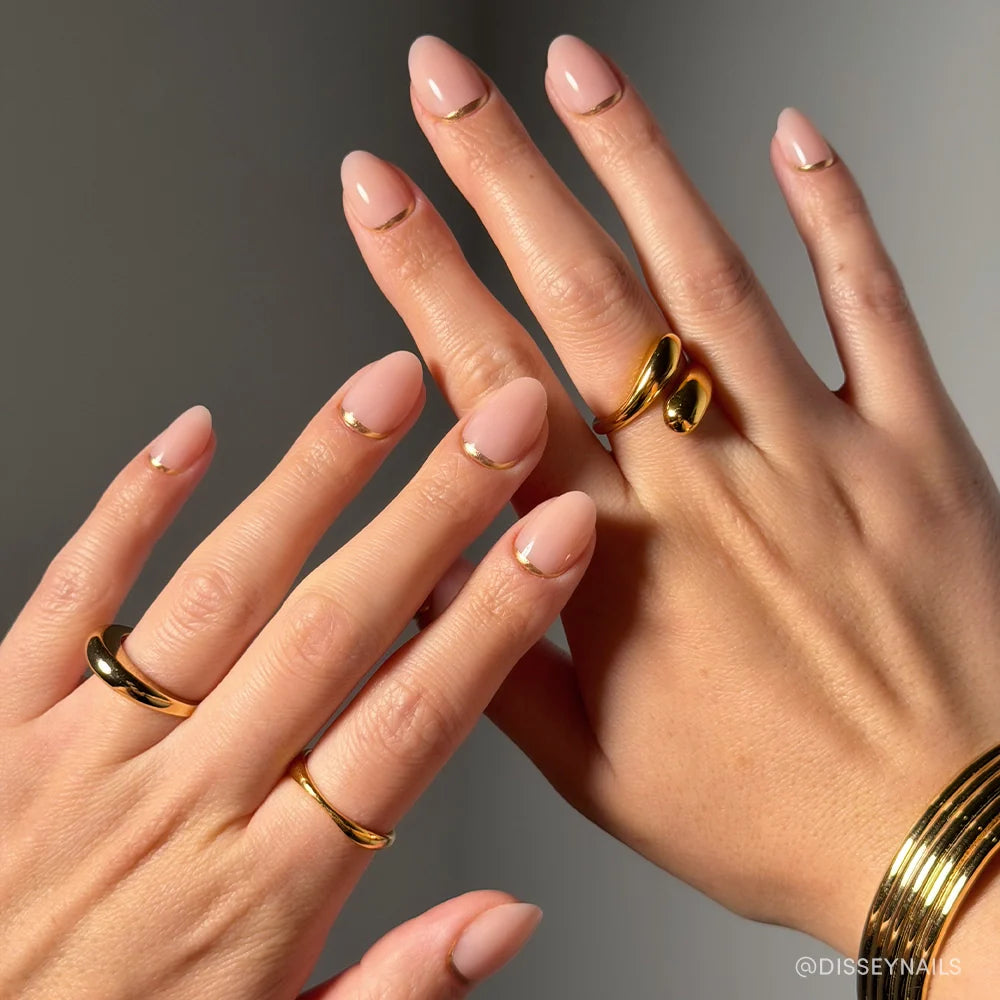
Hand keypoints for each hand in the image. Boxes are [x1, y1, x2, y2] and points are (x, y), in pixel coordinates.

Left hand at [0, 355, 595, 997]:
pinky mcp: (0, 720)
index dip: (496, 616)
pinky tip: (193, 433)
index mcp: (264, 888)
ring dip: (314, 479)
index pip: (414, 722)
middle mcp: (183, 799)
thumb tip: (509, 915)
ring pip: (221, 589)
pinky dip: (133, 506)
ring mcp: (86, 749)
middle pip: (335, 628)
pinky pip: (71, 597)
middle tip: (501, 423)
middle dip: (435, 512)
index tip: (555, 533)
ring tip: (384, 391)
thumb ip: (398, 985)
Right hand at [340, 33, 999, 970]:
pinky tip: (794, 142)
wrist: (950, 842)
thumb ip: (498, 659)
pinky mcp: (918, 450)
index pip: (491, 381)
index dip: (420, 274)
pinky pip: (875, 306)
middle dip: (500, 171)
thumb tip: (423, 582)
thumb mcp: (596, 768)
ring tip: (579, 71)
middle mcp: (708, 483)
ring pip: (713, 273)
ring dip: (636, 159)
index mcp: (617, 557)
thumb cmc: (772, 815)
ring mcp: (818, 452)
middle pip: (584, 293)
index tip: (375, 193)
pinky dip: (835, 215)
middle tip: (446, 83)